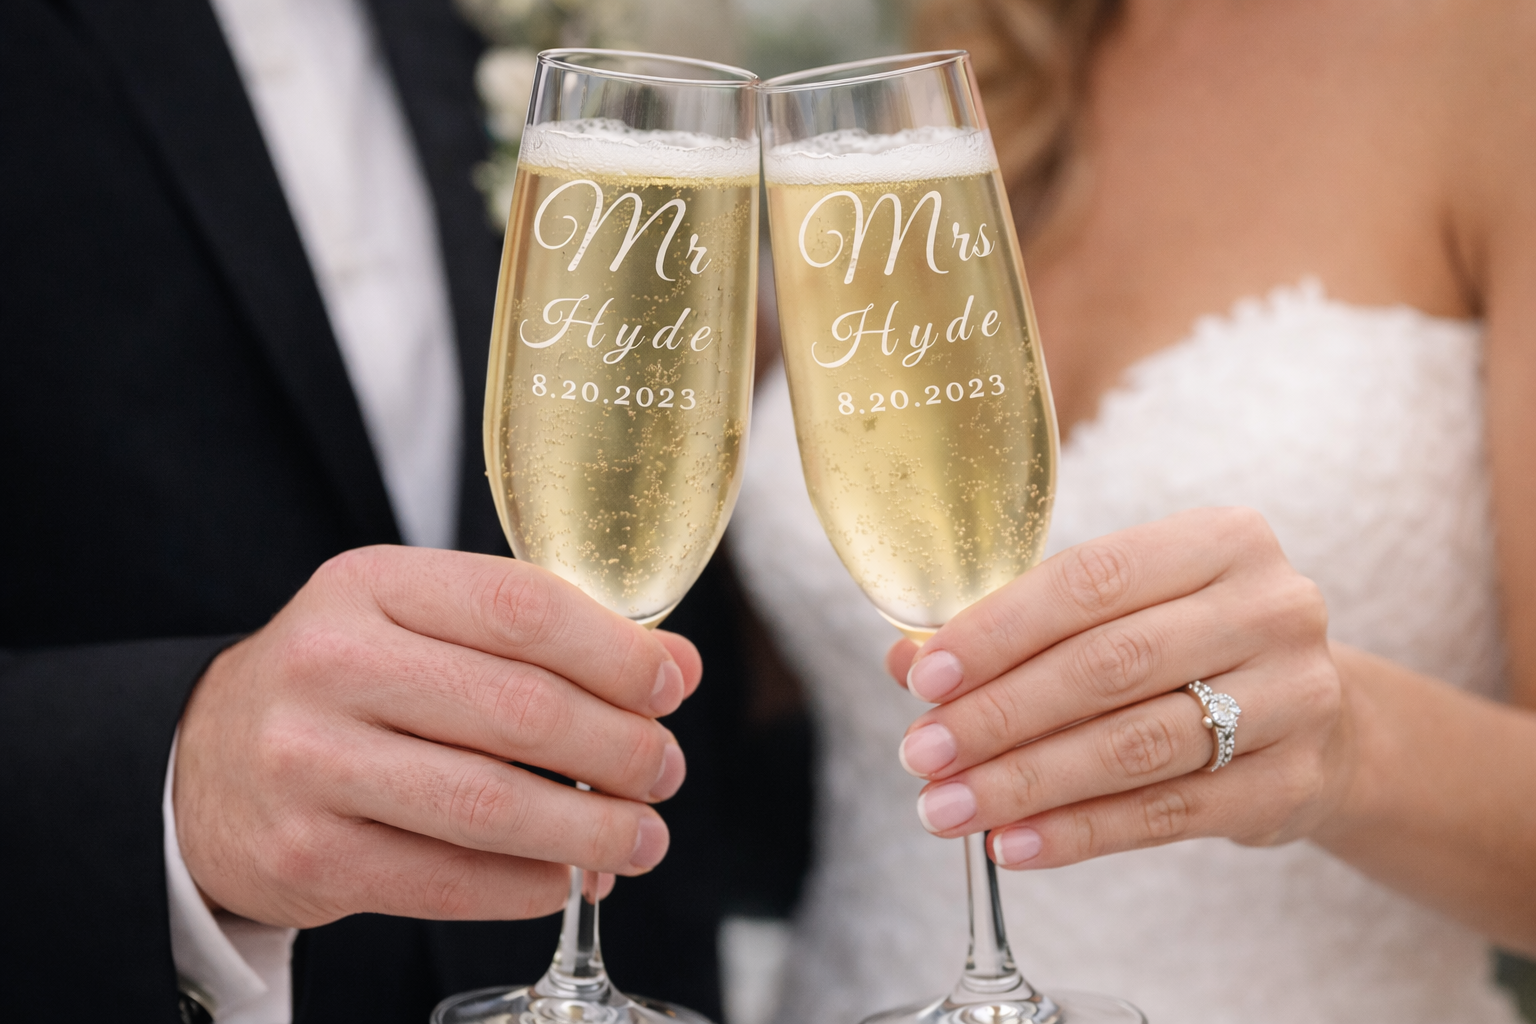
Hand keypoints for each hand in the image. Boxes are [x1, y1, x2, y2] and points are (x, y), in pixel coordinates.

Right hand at [174, 545, 699, 926]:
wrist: (203, 763)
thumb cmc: (347, 683)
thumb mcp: (413, 620)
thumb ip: (528, 633)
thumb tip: (671, 669)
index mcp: (371, 584)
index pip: (522, 607)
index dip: (618, 652)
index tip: (675, 685)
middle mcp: (331, 664)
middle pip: (519, 709)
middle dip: (621, 748)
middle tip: (666, 771)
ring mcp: (309, 763)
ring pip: (490, 804)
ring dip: (591, 830)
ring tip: (643, 838)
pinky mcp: (306, 855)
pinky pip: (447, 880)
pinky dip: (528, 885)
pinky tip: (567, 878)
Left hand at [888, 507, 1355, 868]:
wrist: (1316, 719)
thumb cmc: (1189, 647)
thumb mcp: (1121, 612)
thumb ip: (1019, 627)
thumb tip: (907, 661)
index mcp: (1219, 541)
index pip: (1090, 582)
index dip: (1000, 631)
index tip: (926, 678)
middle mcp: (1270, 609)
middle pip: (1109, 667)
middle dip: (1000, 716)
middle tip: (921, 755)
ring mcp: (1294, 698)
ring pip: (1134, 747)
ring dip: (1026, 783)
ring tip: (948, 808)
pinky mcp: (1291, 782)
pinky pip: (1167, 815)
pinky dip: (1080, 832)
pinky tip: (1014, 843)